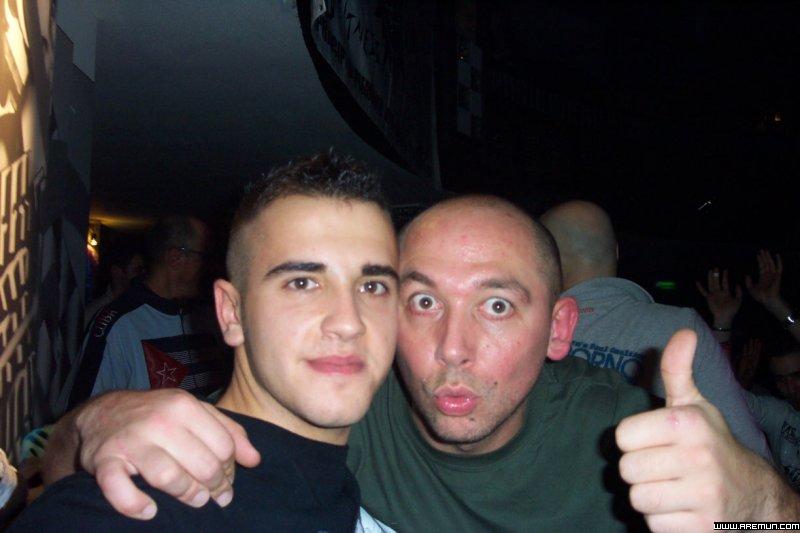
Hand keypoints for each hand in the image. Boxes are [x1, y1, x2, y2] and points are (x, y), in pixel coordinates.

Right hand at [74, 389, 259, 519]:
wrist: (102, 414)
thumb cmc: (158, 416)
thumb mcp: (195, 412)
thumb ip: (228, 431)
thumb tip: (255, 460)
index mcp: (184, 405)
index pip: (223, 445)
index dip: (230, 468)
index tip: (227, 479)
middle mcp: (159, 420)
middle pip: (202, 462)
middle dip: (215, 485)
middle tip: (216, 496)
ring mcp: (130, 441)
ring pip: (168, 476)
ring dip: (187, 494)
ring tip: (196, 500)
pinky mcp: (104, 461)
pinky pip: (118, 488)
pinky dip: (134, 504)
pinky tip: (149, 510)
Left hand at [616, 330, 777, 529]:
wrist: (754, 495)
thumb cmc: (712, 444)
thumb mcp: (694, 406)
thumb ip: (677, 371)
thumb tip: (684, 332)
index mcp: (687, 423)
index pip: (621, 437)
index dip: (633, 442)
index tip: (654, 442)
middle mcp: (698, 457)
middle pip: (627, 470)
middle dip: (640, 471)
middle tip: (662, 468)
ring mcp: (703, 496)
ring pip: (638, 500)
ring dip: (650, 497)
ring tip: (672, 488)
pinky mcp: (703, 529)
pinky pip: (654, 527)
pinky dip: (664, 522)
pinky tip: (682, 509)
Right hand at [696, 268, 741, 327]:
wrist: (724, 317)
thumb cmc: (732, 310)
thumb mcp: (738, 301)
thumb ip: (739, 293)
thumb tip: (737, 284)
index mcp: (726, 292)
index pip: (725, 282)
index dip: (725, 276)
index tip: (725, 270)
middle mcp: (719, 292)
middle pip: (717, 282)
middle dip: (717, 275)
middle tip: (716, 268)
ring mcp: (713, 295)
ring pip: (711, 284)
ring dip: (710, 278)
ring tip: (710, 271)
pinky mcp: (708, 298)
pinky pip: (703, 292)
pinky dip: (700, 287)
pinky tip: (697, 282)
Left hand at [746, 250, 782, 306]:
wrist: (767, 300)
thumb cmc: (760, 296)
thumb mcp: (751, 289)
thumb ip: (748, 282)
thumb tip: (747, 275)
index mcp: (763, 278)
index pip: (761, 267)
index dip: (760, 261)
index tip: (757, 255)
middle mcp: (768, 275)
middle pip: (766, 264)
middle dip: (764, 257)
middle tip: (762, 250)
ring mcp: (773, 275)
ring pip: (771, 264)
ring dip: (768, 257)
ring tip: (766, 251)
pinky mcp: (777, 276)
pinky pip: (779, 267)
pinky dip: (778, 261)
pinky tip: (776, 255)